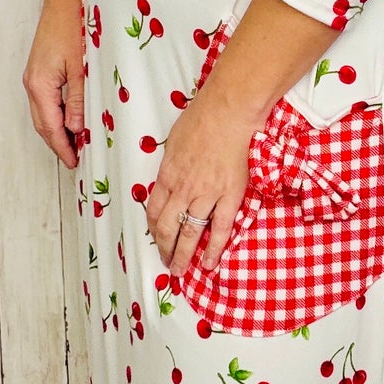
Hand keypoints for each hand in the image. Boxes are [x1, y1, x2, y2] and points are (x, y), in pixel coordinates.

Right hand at [23, 0, 85, 167]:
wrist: (64, 1)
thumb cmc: (73, 27)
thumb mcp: (81, 69)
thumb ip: (78, 101)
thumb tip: (76, 129)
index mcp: (40, 86)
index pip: (50, 127)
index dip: (62, 147)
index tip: (74, 162)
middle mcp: (32, 84)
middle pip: (42, 124)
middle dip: (58, 143)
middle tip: (76, 158)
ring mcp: (34, 77)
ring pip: (43, 114)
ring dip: (57, 130)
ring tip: (76, 143)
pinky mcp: (40, 71)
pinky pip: (45, 101)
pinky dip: (56, 115)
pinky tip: (71, 118)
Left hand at [144, 90, 255, 275]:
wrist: (228, 112)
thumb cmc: (202, 118)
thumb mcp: (174, 141)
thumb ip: (172, 164)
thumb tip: (172, 176)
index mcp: (167, 175)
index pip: (154, 211)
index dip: (154, 229)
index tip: (157, 238)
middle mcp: (183, 189)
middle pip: (168, 227)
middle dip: (165, 249)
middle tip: (166, 263)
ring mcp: (206, 195)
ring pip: (190, 233)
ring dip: (183, 255)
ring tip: (180, 271)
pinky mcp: (229, 197)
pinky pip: (220, 229)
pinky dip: (214, 249)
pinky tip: (209, 263)